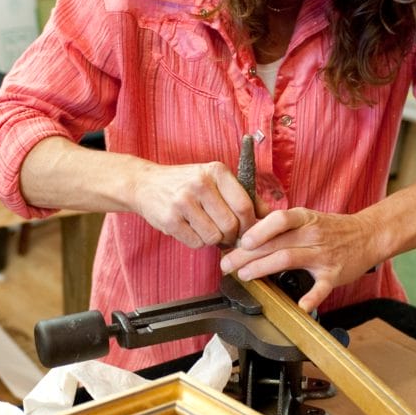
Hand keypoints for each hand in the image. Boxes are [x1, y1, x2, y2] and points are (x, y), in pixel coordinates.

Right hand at [131, 160, 260, 248]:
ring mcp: (183, 202)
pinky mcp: (169, 220)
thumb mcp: (215, 179)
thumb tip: (269, 214)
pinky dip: (198, 242)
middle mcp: (200, 184)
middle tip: (228, 235)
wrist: (146, 184)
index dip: (250, 223)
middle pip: (231, 225)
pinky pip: (196, 243)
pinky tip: (192, 230)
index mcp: (216, 171)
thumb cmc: (187, 183)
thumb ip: (242, 194)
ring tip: (207, 229)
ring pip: (214, 237)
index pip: (244, 205)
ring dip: (214, 240)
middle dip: (232, 236)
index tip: (248, 229)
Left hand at [219, 207, 377, 311]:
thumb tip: (248, 233)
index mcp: (305, 218)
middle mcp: (313, 234)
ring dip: (263, 268)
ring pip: (289, 259)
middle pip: (276, 243)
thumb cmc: (332, 228)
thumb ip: (282, 225)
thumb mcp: (308, 217)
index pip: (279, 219)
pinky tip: (299, 305)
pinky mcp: (334, 274)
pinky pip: (320, 287)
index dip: (258, 230)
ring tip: (245, 276)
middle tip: (227, 264)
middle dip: (247, 255)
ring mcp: (323, 255)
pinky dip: (310, 297)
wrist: (368, 235)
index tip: (241, 241)